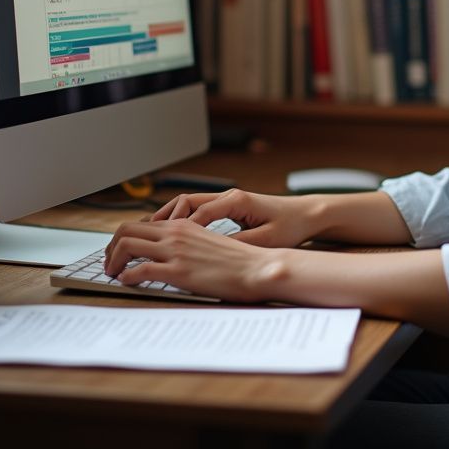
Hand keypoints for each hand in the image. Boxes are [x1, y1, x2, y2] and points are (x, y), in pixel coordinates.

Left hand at [103, 218, 283, 300]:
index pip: (140, 223)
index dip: (123, 238)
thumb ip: (188, 243)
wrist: (257, 267)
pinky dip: (127, 277)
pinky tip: (127, 283)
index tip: (118, 252)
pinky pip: (140, 270)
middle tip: (109, 263)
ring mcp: (176, 251)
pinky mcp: (179, 271)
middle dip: (110, 247)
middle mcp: (176, 234)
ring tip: (113, 274)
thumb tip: (170, 254)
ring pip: (127, 246)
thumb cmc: (239, 260)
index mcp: (183, 225)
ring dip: (113, 261)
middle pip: (127, 230)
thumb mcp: (209, 243)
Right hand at [150, 189, 321, 247]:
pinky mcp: (228, 207)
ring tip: (148, 235)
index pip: (198, 213)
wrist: (307, 214)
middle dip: (162, 219)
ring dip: (168, 218)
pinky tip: (171, 235)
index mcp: (236, 201)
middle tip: (141, 236)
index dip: (179, 231)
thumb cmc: (290, 225)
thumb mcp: (266, 239)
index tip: (163, 246)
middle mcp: (228, 196)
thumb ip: (240, 243)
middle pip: (185, 202)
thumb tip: (214, 252)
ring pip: (187, 204)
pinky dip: (180, 220)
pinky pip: (196, 210)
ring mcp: (226, 199)